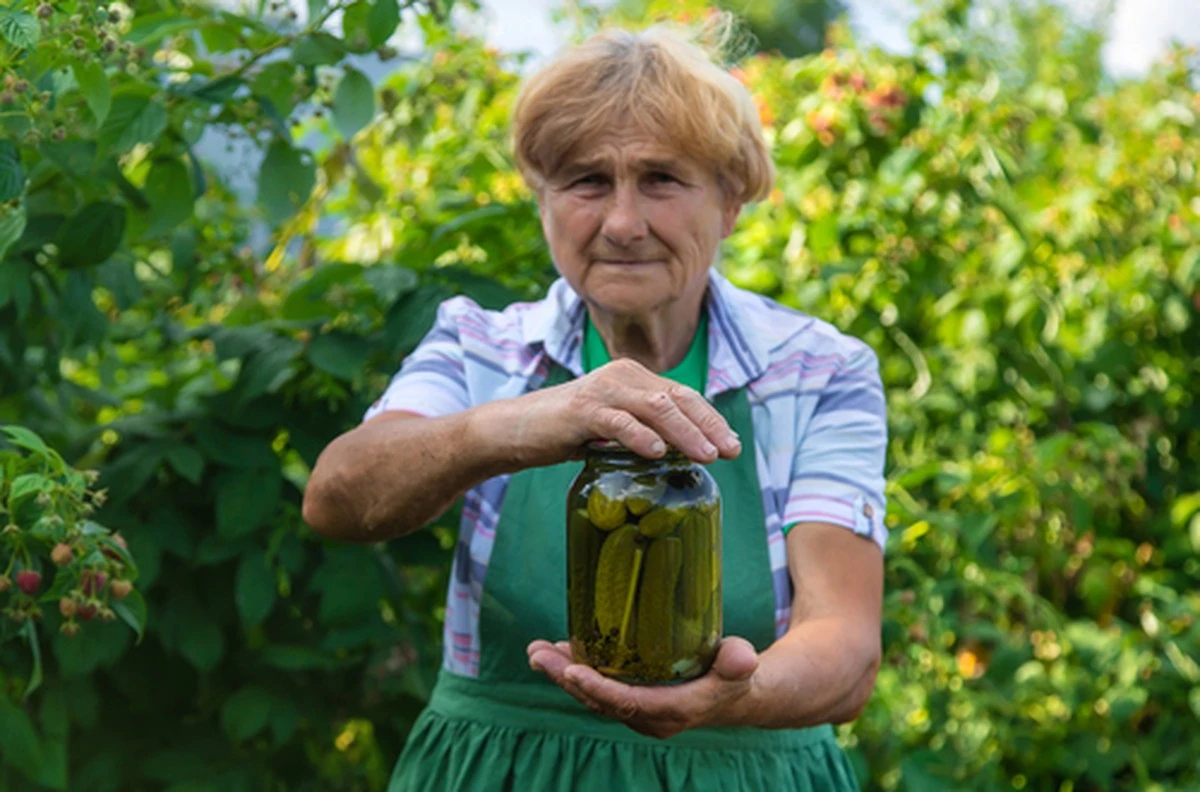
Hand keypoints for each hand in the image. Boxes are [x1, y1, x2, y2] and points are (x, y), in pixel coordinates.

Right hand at [495, 358, 741, 468]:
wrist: (515, 429)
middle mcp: (623, 376)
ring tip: (706, 455)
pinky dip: (640, 436)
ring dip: (685, 432)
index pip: (684, 396)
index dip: (712, 419)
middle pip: (678, 398)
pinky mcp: (582, 410)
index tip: (733, 446)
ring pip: (655, 407)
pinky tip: (657, 453)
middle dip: (708, 425)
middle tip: (730, 452)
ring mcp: (602, 390)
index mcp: (634, 378)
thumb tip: (687, 452)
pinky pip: (618, 421)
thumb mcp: (614, 428)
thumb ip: (645, 430)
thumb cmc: (567, 431)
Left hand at [526, 637, 758, 738]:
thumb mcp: (740, 665)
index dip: (598, 688)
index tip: (572, 670)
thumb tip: (742, 659)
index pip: (628, 703)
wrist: (735, 694)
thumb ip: (738, 661)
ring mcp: (637, 711)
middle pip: (599, 701)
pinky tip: (557, 652)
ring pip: (593, 696)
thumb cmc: (737, 675)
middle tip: (537, 654)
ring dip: (562, 675)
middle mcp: (649, 717)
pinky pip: (598, 690)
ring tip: (536, 651)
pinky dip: (575, 672)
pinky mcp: (631, 701)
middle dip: (565, 678)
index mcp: (673, 709)